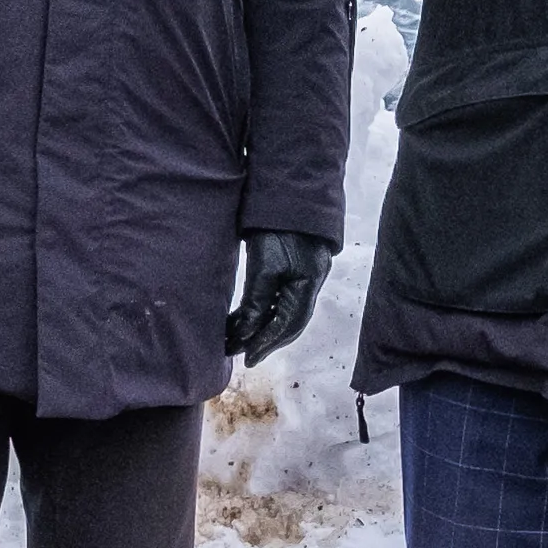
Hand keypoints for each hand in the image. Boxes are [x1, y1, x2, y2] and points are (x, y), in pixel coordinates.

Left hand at [227, 230, 335, 363]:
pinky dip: (264, 310)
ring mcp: (306, 275)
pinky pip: (282, 298)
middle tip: (240, 353)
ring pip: (284, 312)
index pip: (288, 323)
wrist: (290, 189)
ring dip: (262, 326)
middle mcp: (311, 282)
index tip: (246, 358)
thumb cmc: (275, 223)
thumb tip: (245, 333)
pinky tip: (245, 316)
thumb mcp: (262, 262)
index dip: (267, 343)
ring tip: (236, 337)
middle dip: (265, 340)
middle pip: (289, 323)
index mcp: (308, 282)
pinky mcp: (296, 267)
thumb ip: (256, 298)